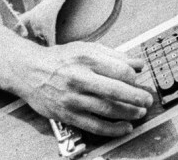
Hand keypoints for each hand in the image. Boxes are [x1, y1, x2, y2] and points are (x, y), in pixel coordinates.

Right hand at [12, 41, 152, 136]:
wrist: (29, 70)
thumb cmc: (61, 59)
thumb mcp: (88, 48)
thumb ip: (115, 56)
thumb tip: (139, 64)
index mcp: (87, 59)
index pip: (120, 70)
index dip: (134, 78)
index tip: (139, 80)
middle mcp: (79, 79)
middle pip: (115, 91)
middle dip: (136, 98)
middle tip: (147, 100)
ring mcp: (72, 98)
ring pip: (107, 110)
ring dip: (128, 114)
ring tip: (140, 113)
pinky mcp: (67, 114)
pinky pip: (94, 125)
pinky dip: (112, 129)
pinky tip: (124, 128)